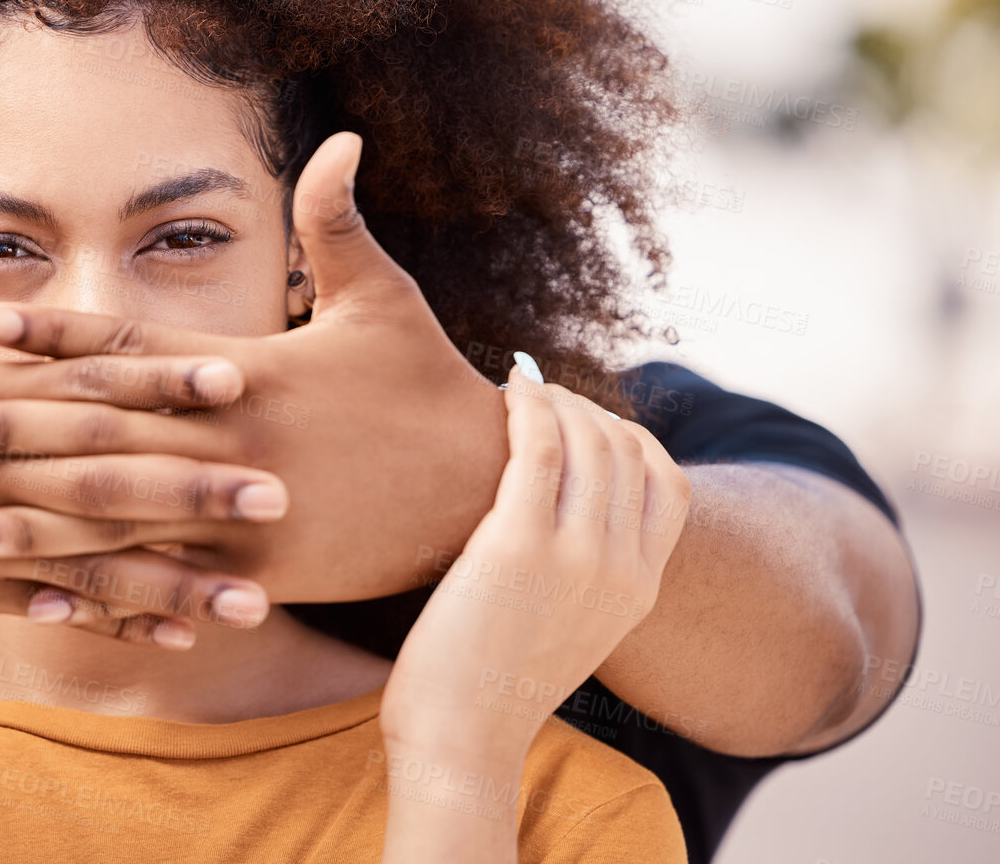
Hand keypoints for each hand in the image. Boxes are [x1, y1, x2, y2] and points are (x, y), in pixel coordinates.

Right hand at [0, 129, 284, 645]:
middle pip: (99, 471)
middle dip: (191, 485)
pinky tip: (172, 638)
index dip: (158, 377)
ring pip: (83, 553)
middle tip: (279, 493)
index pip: (78, 378)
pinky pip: (41, 600)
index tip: (235, 378)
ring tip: (252, 599)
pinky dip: (104, 617)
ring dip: (170, 576)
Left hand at [0, 132, 510, 602]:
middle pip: (100, 435)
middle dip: (8, 429)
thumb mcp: (388, 299)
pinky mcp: (257, 575)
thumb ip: (340, 226)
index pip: (137, 350)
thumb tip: (340, 138)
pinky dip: (102, 591)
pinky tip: (39, 601)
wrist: (490, 499)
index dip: (58, 336)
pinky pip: (163, 582)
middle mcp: (232, 444)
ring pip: (116, 522)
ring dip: (29, 523)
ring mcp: (241, 518)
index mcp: (251, 371)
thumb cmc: (430, 389)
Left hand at [377, 364, 690, 752]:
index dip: (631, 436)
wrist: (461, 740)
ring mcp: (577, 557)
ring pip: (589, 440)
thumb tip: (552, 515)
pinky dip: (527, 408)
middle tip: (540, 395)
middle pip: (627, 450)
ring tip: (519, 390)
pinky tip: (504, 394)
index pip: (670, 485)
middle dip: (586, 408)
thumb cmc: (488, 682)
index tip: (585, 420)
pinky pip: (540, 447)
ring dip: (556, 400)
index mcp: (640, 590)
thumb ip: (581, 575)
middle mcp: (621, 570)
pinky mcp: (519, 547)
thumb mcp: (565, 627)